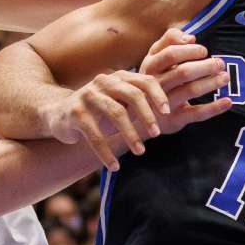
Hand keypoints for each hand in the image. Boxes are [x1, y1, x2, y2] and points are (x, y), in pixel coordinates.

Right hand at [47, 29, 228, 170]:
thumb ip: (144, 100)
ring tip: (140, 151)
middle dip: (147, 114)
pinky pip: (94, 134)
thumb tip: (184, 104)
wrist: (60, 114)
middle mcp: (104, 82)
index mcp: (120, 78)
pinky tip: (114, 167)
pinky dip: (106, 152)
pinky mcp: (74, 113)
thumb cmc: (100, 111)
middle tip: (157, 133)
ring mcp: (88, 96)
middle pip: (132, 94)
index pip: (144, 80)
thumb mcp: (121, 101)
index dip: (158, 95)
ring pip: (115, 113)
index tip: (168, 112)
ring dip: (129, 134)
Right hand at [138, 29, 231, 135]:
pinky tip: (228, 101)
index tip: (204, 51)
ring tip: (225, 77)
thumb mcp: (153, 57)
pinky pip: (196, 113)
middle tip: (220, 63)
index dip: (189, 51)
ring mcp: (164, 104)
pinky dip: (214, 108)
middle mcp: (156, 85)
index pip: (170, 55)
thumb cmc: (152, 79)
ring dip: (211, 83)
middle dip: (204, 66)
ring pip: (190, 90)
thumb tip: (191, 38)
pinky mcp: (174, 121)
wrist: (137, 116)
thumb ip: (169, 41)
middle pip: (182, 72)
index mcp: (151, 67)